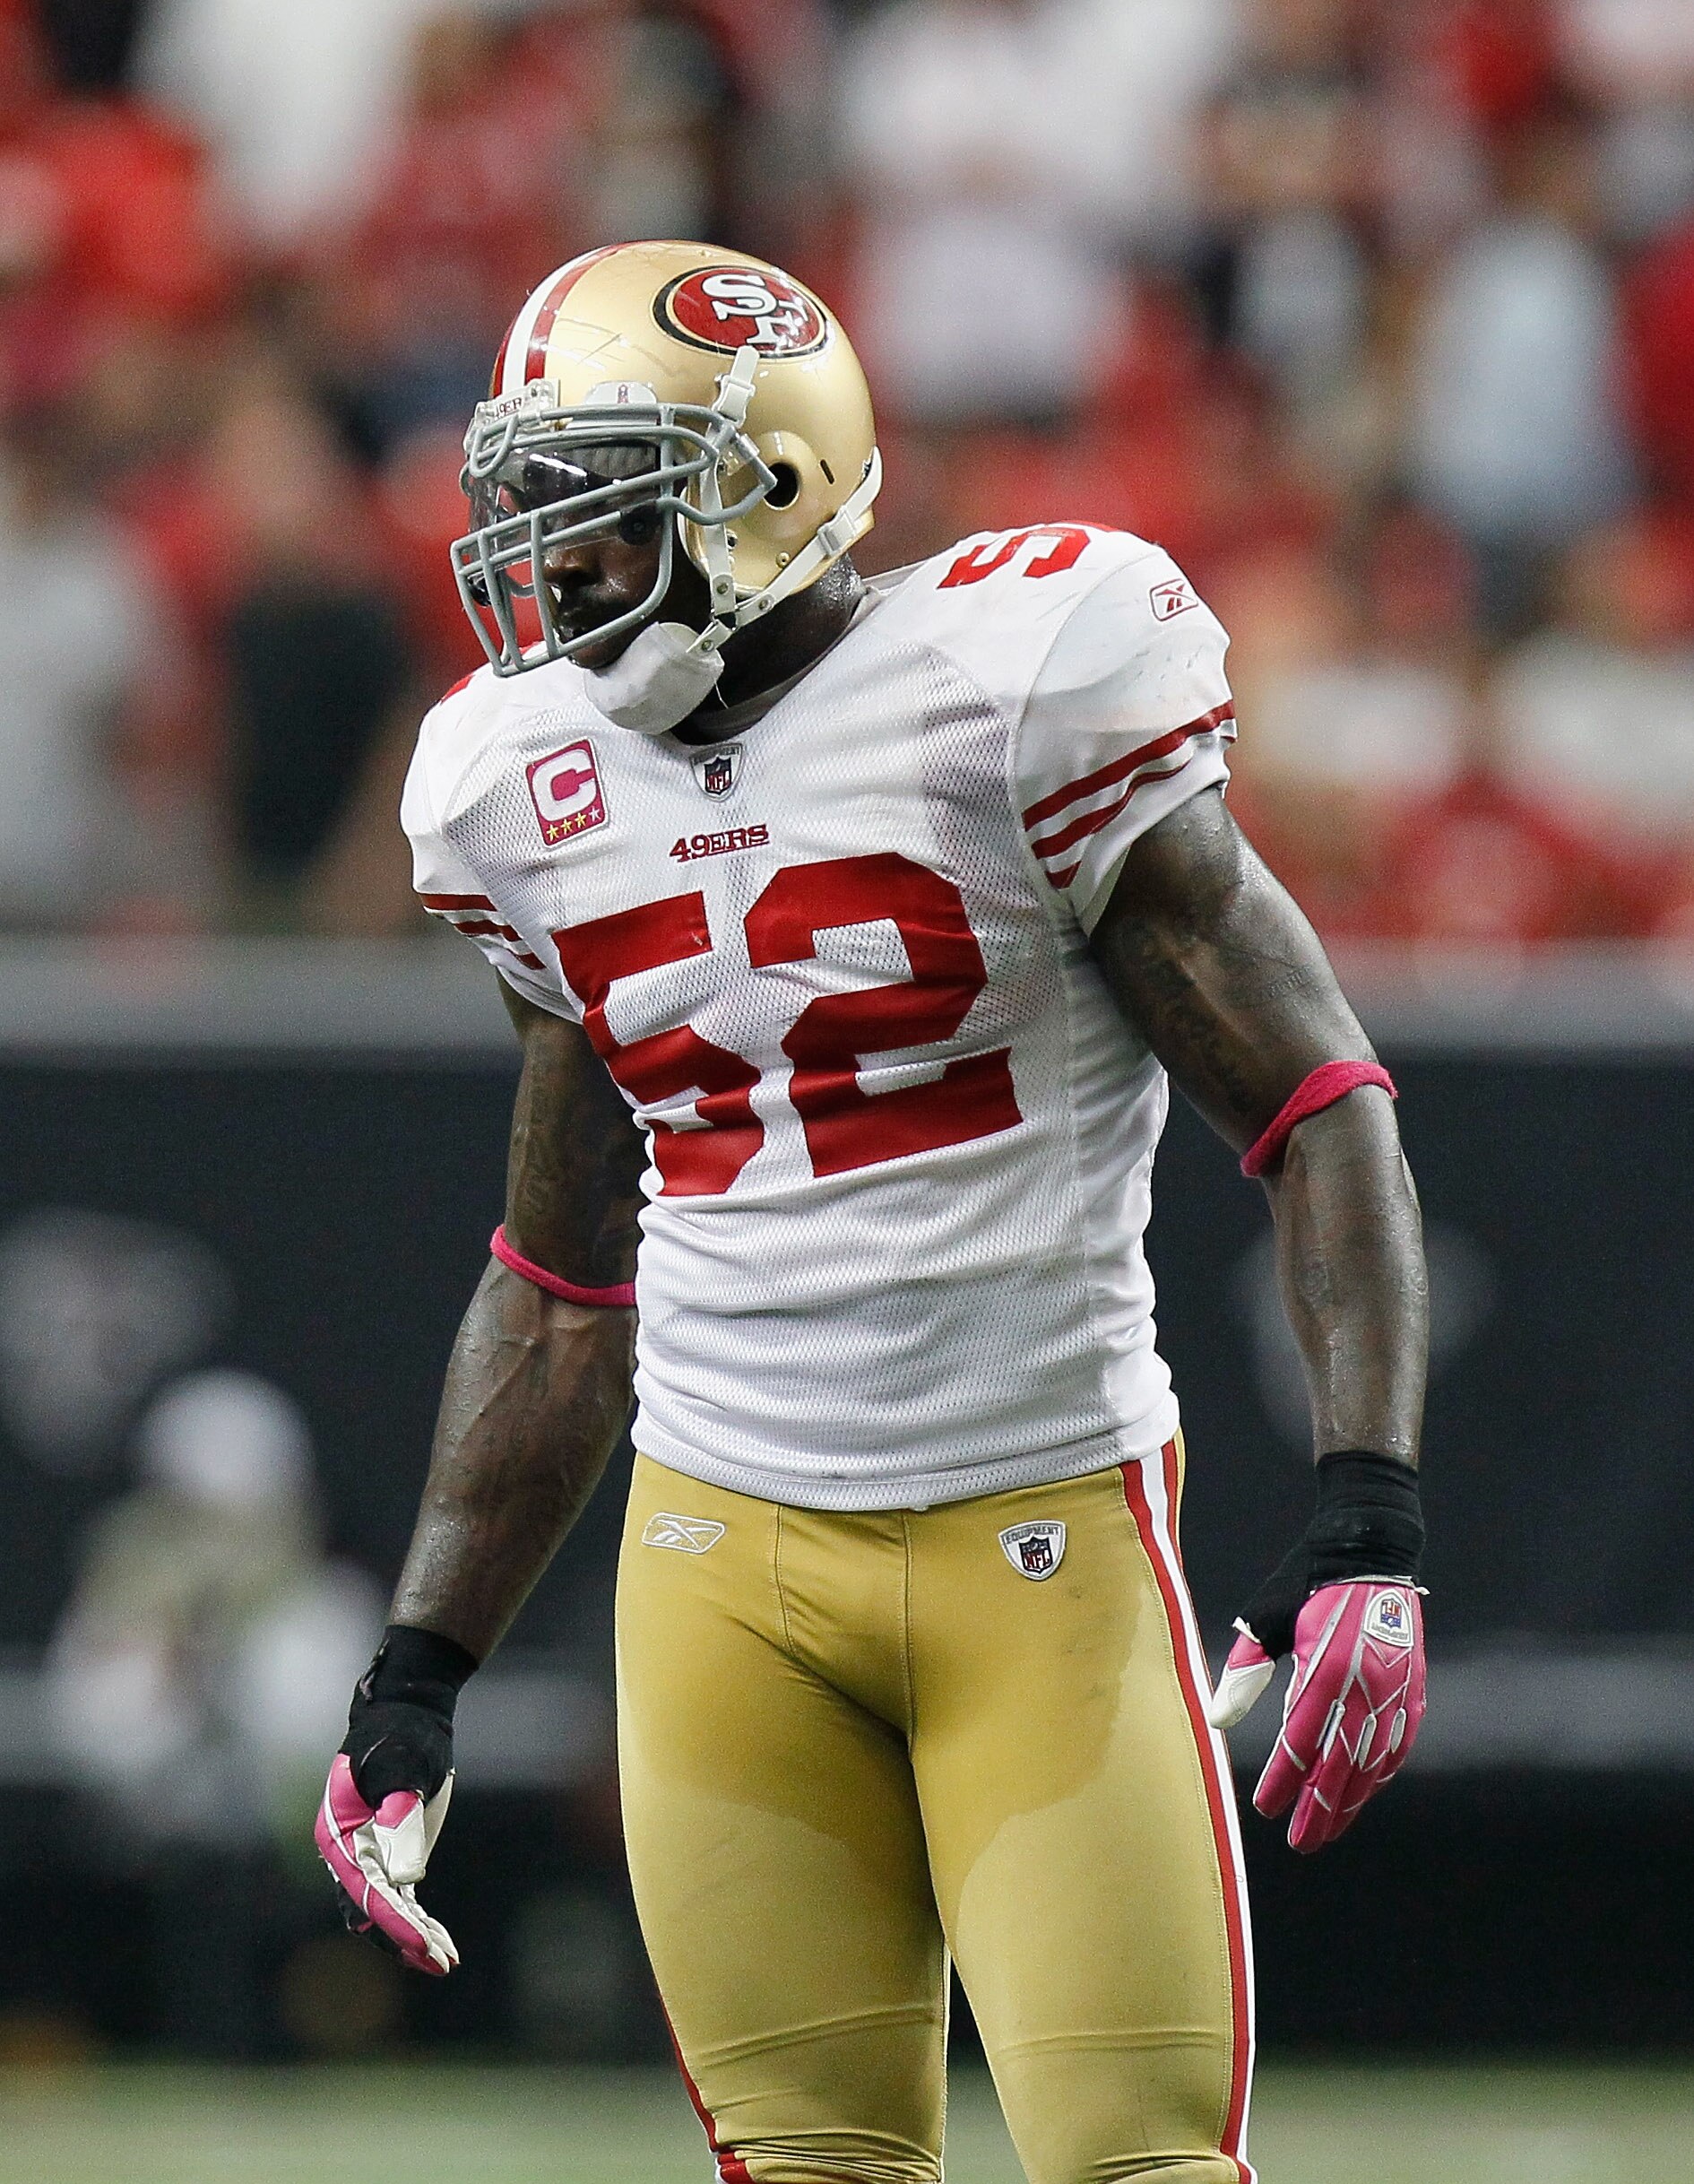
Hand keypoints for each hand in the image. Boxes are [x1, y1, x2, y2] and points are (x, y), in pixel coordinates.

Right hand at [315, 1756, 458, 1973]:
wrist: (407, 1713)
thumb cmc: (401, 1736)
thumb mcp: (403, 1770)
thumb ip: (400, 1817)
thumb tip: (403, 1878)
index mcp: (339, 1833)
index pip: (366, 1889)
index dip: (394, 1921)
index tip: (422, 1943)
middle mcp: (346, 1851)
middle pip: (370, 1909)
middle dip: (402, 1939)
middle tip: (441, 1962)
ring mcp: (368, 1854)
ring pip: (385, 1910)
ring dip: (412, 1937)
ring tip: (446, 1962)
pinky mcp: (391, 1853)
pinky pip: (400, 1897)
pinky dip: (418, 1920)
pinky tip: (442, 1942)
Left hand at [1208, 1578, 1424, 1851]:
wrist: (1370, 1551)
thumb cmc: (1307, 1584)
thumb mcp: (1266, 1618)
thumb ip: (1244, 1670)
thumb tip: (1217, 1719)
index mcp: (1323, 1671)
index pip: (1299, 1744)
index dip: (1282, 1781)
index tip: (1265, 1807)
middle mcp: (1363, 1688)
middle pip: (1340, 1766)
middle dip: (1319, 1810)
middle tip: (1300, 1842)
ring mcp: (1393, 1691)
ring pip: (1373, 1763)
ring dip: (1350, 1801)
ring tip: (1328, 1828)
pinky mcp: (1412, 1688)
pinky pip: (1398, 1744)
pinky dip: (1380, 1773)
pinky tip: (1363, 1791)